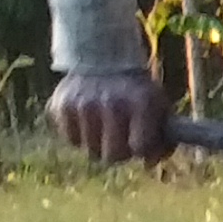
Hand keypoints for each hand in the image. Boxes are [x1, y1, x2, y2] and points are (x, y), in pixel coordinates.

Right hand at [48, 69, 171, 163]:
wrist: (100, 56)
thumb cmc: (135, 90)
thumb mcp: (158, 106)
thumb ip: (163, 137)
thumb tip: (149, 164)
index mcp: (140, 104)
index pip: (139, 148)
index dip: (141, 150)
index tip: (140, 143)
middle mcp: (110, 104)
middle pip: (112, 156)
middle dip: (119, 153)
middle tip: (120, 140)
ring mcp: (82, 105)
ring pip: (90, 150)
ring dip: (98, 144)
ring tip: (104, 126)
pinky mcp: (59, 106)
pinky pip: (70, 139)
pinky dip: (79, 135)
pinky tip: (88, 121)